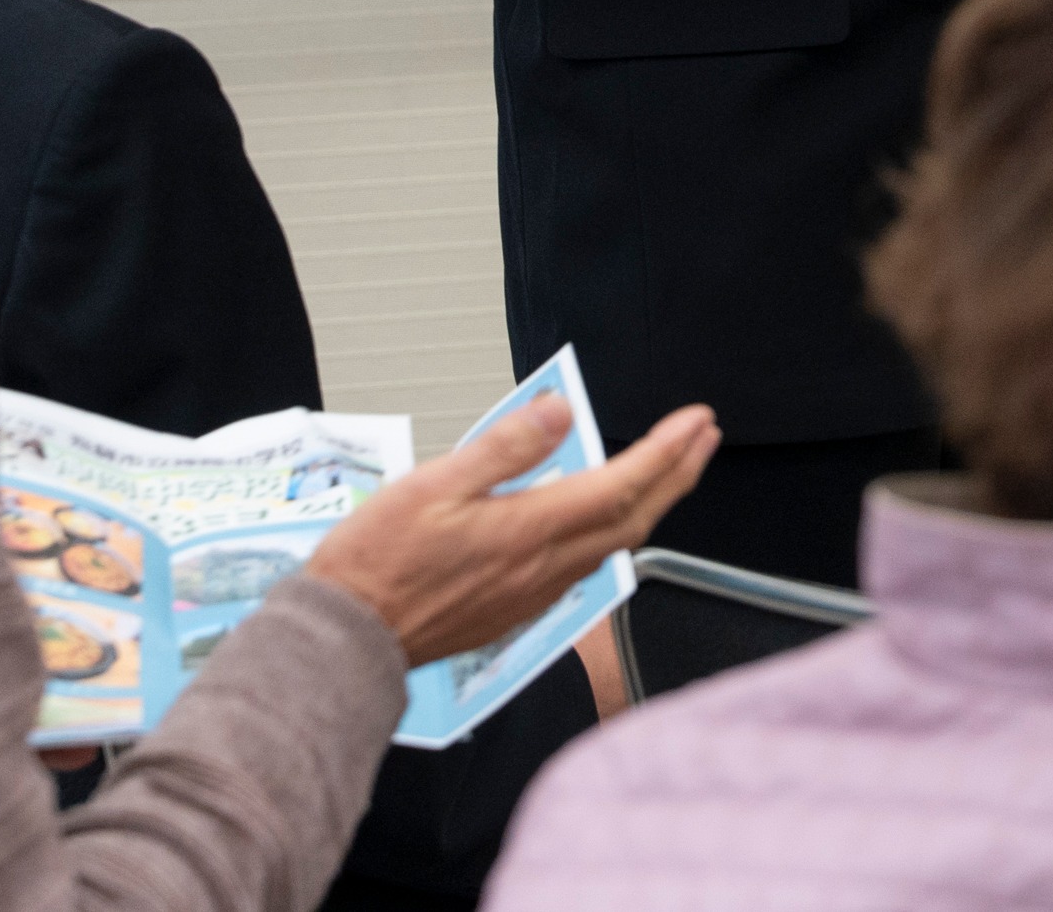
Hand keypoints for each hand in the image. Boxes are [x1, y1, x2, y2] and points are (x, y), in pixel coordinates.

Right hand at [304, 398, 717, 667]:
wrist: (349, 640)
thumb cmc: (377, 562)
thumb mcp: (433, 485)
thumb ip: (503, 448)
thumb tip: (559, 412)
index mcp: (527, 530)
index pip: (619, 485)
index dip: (666, 452)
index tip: (696, 422)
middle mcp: (542, 566)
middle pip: (633, 518)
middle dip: (677, 474)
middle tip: (703, 437)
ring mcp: (534, 593)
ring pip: (614, 546)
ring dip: (651, 503)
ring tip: (669, 471)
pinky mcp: (518, 609)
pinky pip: (585, 568)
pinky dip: (612, 534)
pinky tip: (606, 521)